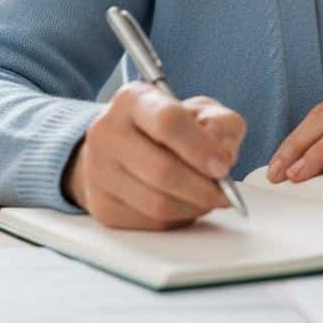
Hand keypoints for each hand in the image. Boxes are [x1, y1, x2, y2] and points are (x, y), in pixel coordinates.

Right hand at [62, 81, 246, 229]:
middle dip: (202, 187)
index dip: (200, 148)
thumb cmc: (167, 125)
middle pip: (162, 170)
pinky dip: (177, 218)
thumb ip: (221, 124)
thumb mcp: (200, 110)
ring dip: (193, 206)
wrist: (123, 144)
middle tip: (224, 192)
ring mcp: (99, 171)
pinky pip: (149, 223)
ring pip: (156, 204)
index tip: (223, 166)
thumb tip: (223, 155)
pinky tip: (186, 204)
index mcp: (133, 99)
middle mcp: (108, 133)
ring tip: (209, 197)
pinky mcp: (101, 205)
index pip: (168, 123)